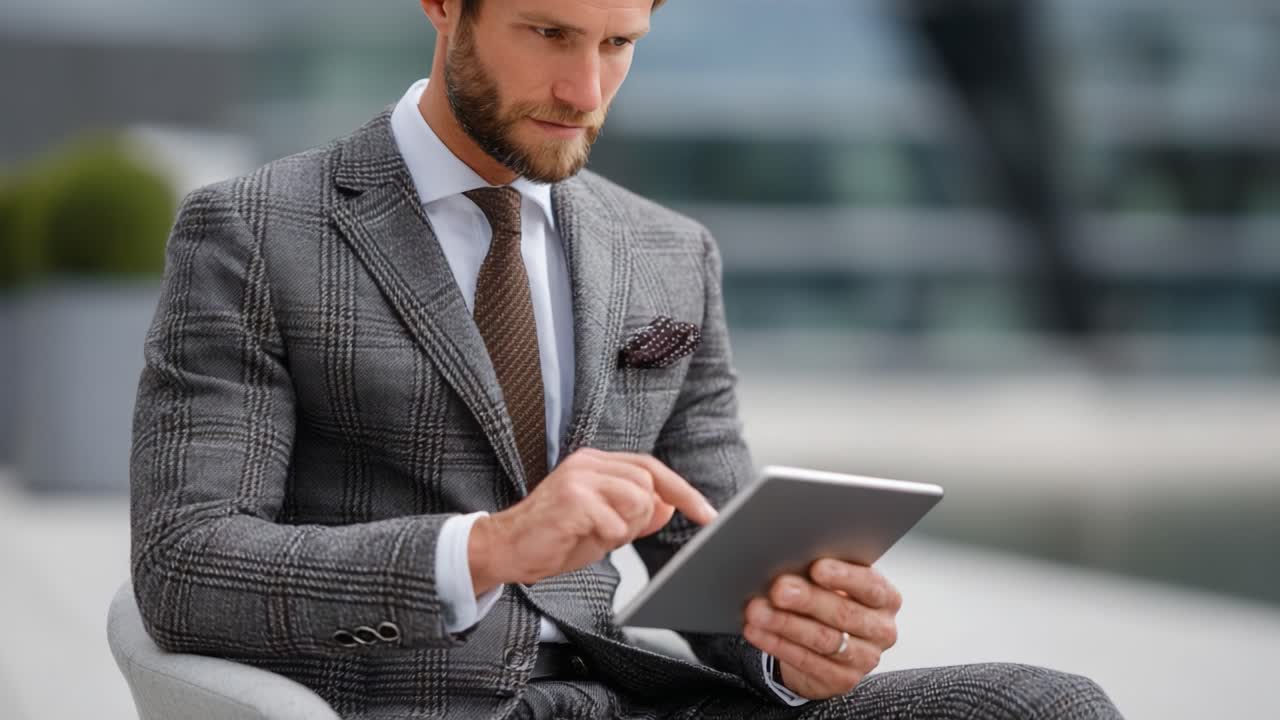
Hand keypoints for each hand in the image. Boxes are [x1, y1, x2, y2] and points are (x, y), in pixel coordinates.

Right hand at [468, 448, 716, 592]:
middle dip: (641, 517)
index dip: (682, 491)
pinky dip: (606, 539)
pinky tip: (580, 538)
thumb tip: (669, 505)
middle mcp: (588, 463)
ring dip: (623, 528)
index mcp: (595, 463)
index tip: (707, 514)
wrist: (505, 549)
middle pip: (648, 483)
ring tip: (593, 534)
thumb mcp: (603, 526)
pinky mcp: (572, 498)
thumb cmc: (551, 537)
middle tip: (612, 532)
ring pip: (637, 500)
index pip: (651, 468)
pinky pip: (615, 523)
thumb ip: (636, 513)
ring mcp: (579, 477)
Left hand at [743, 559, 901, 700]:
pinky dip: (777, 644)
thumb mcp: (835, 584)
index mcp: (886, 598)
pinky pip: (807, 661)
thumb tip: (792, 560)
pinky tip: (758, 631)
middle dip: (808, 600)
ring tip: (758, 610)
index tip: (817, 567)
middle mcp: (882, 630)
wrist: (828, 645)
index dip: (844, 577)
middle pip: (844, 613)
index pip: (870, 586)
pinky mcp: (843, 680)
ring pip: (823, 639)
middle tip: (779, 589)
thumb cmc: (831, 601)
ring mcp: (865, 658)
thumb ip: (823, 573)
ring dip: (786, 623)